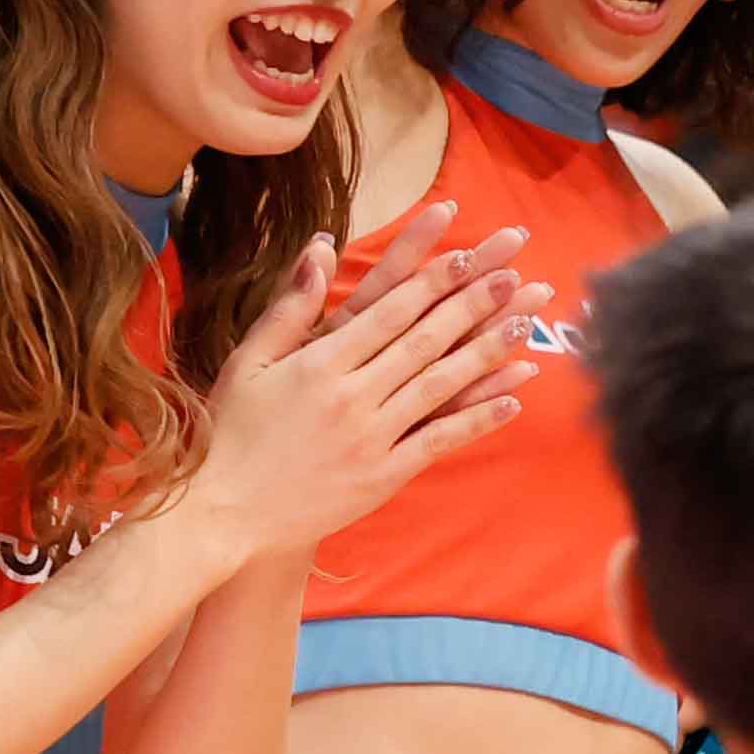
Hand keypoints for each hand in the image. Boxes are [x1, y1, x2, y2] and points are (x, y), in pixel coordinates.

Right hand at [191, 210, 539, 556]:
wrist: (227, 510)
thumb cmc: (233, 429)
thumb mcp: (252, 359)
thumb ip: (291, 305)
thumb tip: (321, 244)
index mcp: (319, 361)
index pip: (389, 309)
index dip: (433, 279)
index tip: (470, 253)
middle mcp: (351, 395)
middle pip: (424, 340)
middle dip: (473, 305)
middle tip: (515, 276)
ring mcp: (371, 437)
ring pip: (439, 385)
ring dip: (486, 353)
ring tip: (526, 324)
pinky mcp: (383, 475)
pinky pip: (438, 440)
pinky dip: (477, 419)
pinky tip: (512, 399)